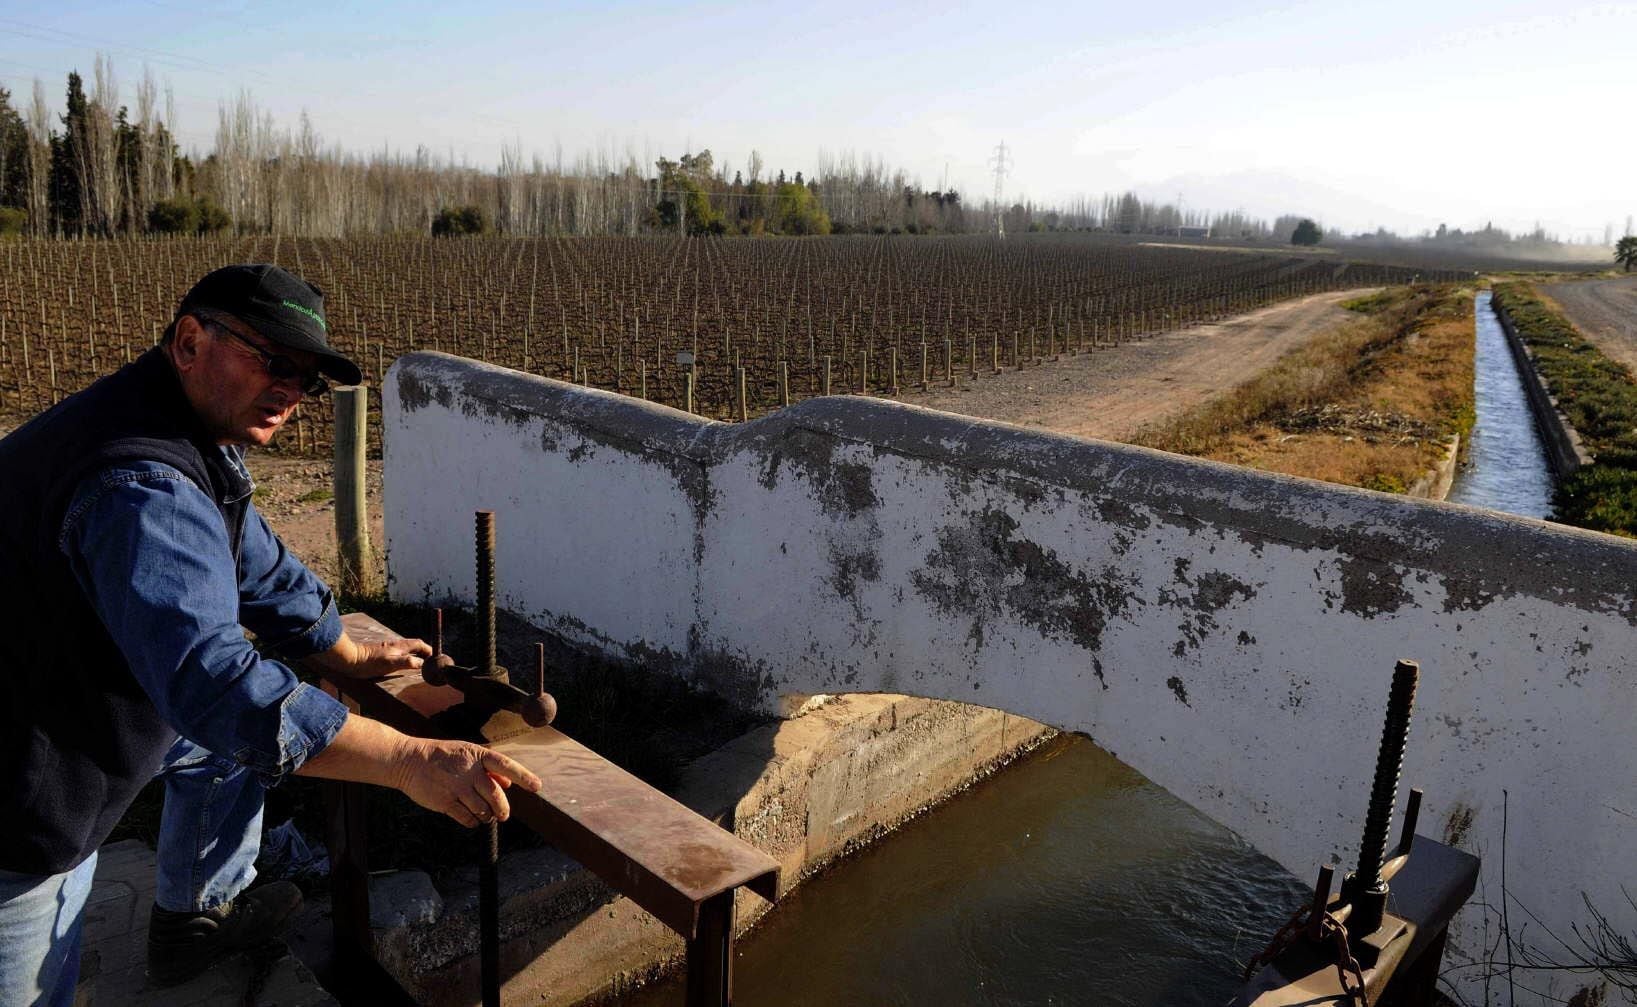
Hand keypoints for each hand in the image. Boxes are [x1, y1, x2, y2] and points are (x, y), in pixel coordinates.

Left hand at [349, 637, 432, 678]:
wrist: (348, 659)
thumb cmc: (368, 662)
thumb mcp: (390, 664)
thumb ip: (407, 662)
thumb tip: (422, 663)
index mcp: (399, 646)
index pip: (420, 644)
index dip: (429, 650)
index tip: (435, 658)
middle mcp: (395, 645)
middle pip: (414, 646)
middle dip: (424, 652)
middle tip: (430, 662)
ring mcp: (387, 649)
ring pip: (406, 650)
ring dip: (415, 655)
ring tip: (419, 665)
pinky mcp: (380, 653)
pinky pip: (398, 654)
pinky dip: (405, 658)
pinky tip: (402, 666)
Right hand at [395, 738, 542, 827]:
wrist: (408, 760)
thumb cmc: (442, 756)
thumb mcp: (467, 753)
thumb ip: (488, 768)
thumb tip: (507, 782)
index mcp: (477, 755)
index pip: (505, 765)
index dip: (523, 776)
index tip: (536, 787)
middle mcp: (468, 771)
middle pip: (495, 795)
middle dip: (503, 808)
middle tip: (504, 814)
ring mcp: (456, 787)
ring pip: (482, 809)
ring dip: (487, 816)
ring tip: (485, 815)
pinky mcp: (444, 801)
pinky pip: (466, 818)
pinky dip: (473, 822)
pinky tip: (471, 819)